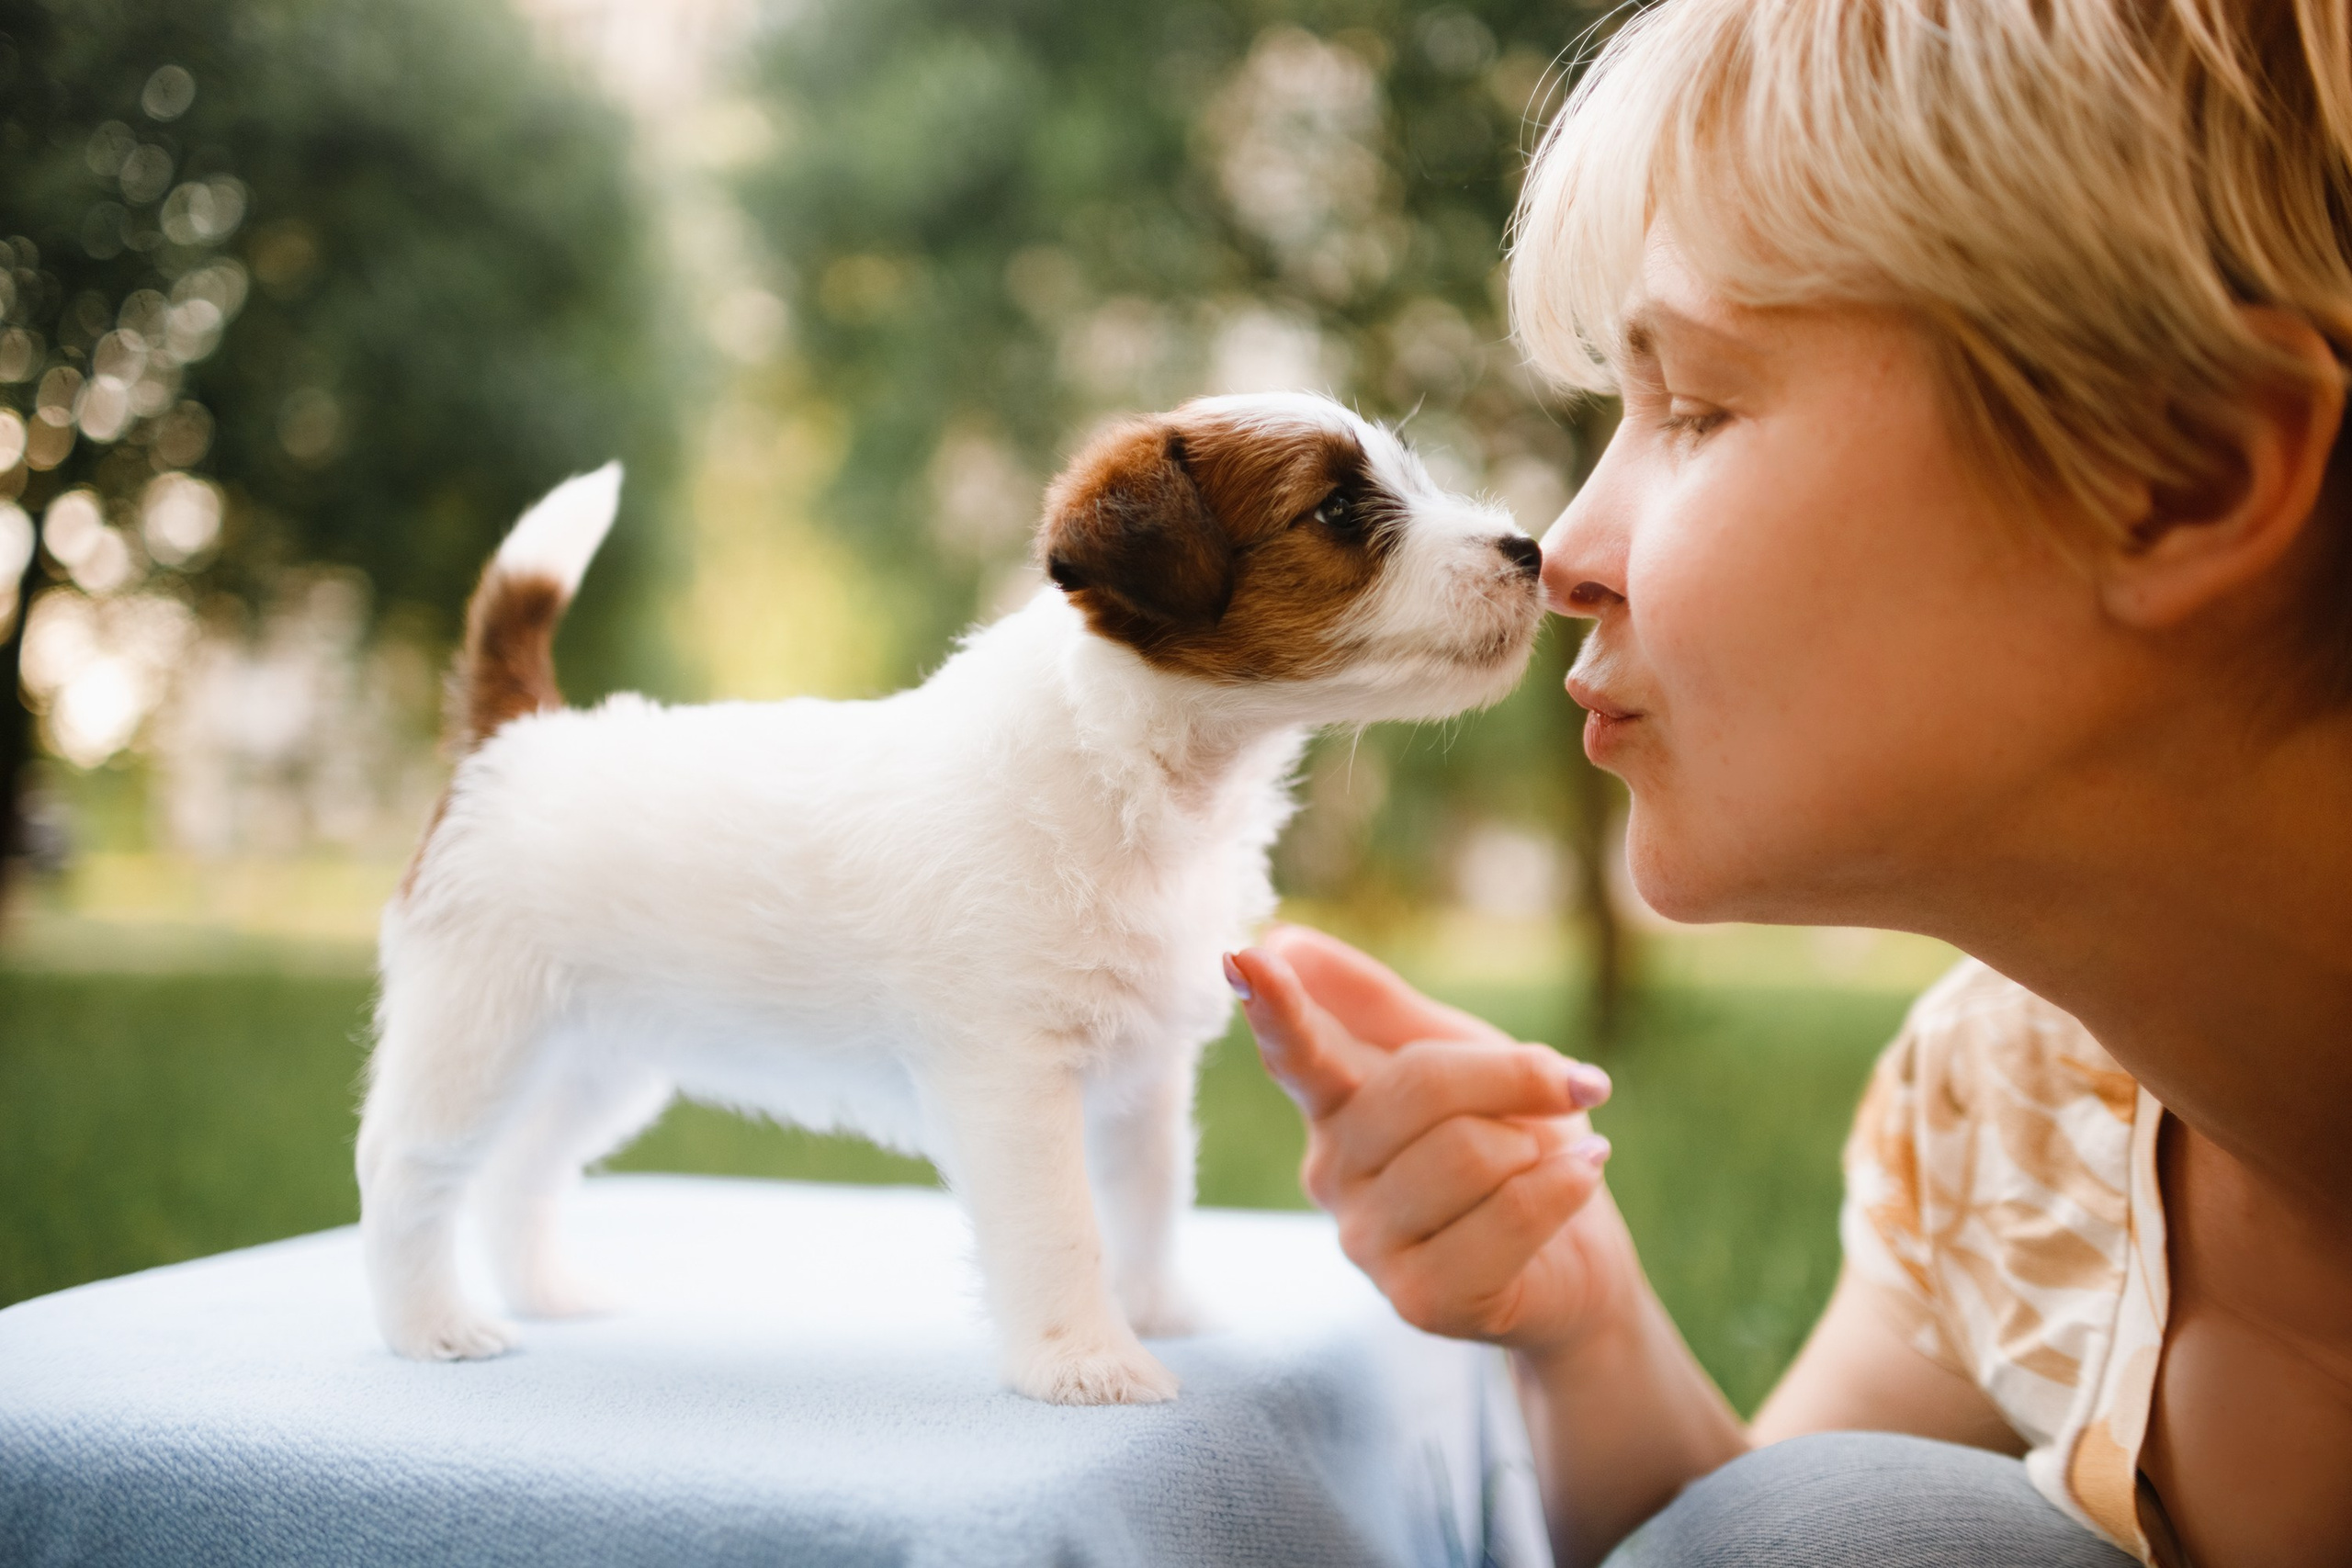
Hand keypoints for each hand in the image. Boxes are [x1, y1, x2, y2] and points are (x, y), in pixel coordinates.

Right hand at [1225, 925, 1640, 1355]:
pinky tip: (1579, 1179)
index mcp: (1335, 1104)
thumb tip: (1279, 935)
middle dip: (1515, 1078)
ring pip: (1470, 1151)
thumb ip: (1373, 1001)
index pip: (1296, 1050)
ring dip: (1542, 1143)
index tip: (1244, 958)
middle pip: (1419, 1085)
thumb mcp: (1454, 1050)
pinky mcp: (1418, 1299)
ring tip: (1551, 1159)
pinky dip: (1565, 1185)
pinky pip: (1510, 1211)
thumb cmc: (1510, 1140)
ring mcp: (1365, 1242)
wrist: (1578, 1259)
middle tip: (1571, 1086)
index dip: (1273, 1006)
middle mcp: (1331, 1172)